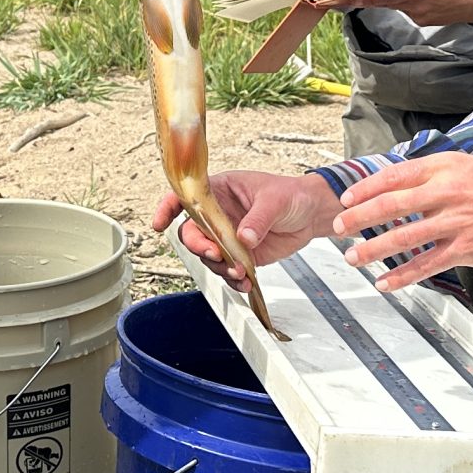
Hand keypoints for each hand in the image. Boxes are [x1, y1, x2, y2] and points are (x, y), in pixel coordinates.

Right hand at [149, 171, 342, 285]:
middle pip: (192, 232)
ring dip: (219, 267)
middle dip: (200, 247)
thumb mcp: (275, 200)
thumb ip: (258, 219)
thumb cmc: (291, 194)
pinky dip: (233, 279)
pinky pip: (227, 269)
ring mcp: (227, 236)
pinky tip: (245, 282)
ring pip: (208, 255)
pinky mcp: (240, 255)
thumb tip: (244, 238)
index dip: (167, 208)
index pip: (186, 196)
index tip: (160, 223)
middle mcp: (218, 214)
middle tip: (217, 255)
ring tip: (239, 272)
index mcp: (220, 190)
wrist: (311, 214)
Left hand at [331, 153, 472, 288]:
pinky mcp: (467, 249)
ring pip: (404, 237)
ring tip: (353, 258)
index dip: (365, 188)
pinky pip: (426, 264)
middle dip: (359, 218)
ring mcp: (457, 222)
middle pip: (391, 205)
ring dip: (373, 249)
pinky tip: (385, 282)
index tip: (345, 199)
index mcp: (447, 166)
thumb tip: (401, 185)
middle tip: (338, 227)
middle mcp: (448, 191)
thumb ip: (436, 176)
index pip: (395, 175)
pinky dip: (402, 275)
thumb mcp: (470, 168)